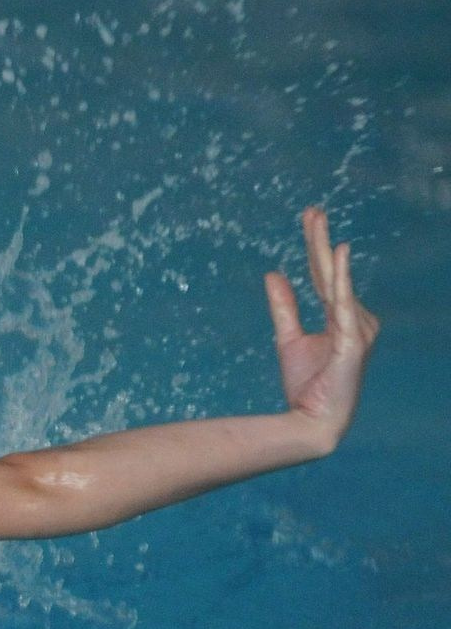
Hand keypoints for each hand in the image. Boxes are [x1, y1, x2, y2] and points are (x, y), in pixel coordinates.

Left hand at [264, 207, 378, 451]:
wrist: (310, 419)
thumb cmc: (306, 384)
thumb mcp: (287, 338)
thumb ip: (284, 306)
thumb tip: (273, 273)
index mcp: (339, 317)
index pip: (324, 276)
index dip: (315, 248)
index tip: (310, 218)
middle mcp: (353, 318)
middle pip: (330, 272)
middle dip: (319, 239)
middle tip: (312, 209)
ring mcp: (356, 327)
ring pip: (335, 281)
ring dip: (324, 251)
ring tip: (314, 221)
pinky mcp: (352, 339)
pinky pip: (345, 301)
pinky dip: (343, 277)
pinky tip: (338, 254)